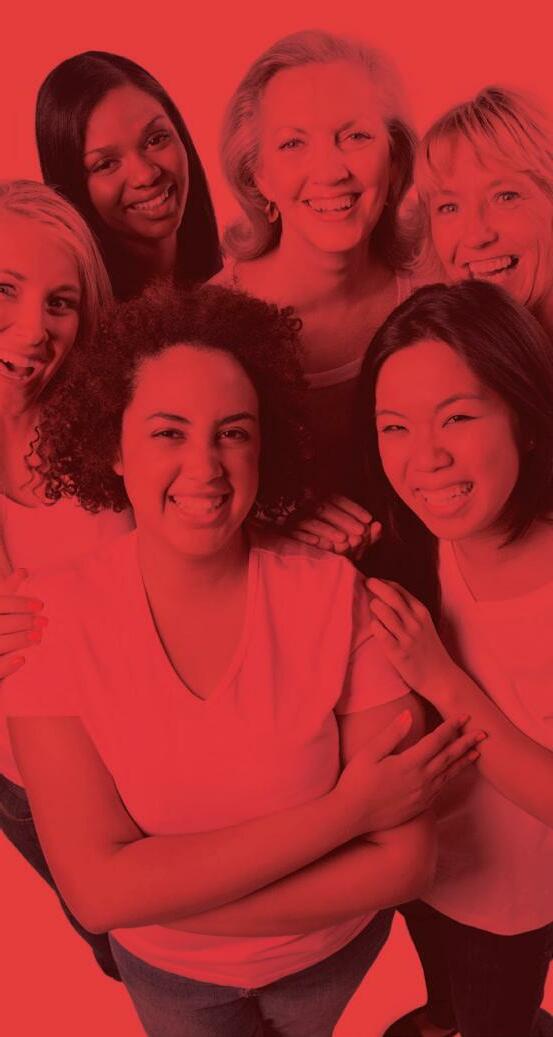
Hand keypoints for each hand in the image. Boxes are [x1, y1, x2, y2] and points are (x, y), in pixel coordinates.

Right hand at [0, 569, 46, 679]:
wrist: (1, 662)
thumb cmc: (1, 625)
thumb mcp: (1, 607)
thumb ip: (7, 590)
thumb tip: (23, 571)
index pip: (1, 603)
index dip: (19, 604)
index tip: (40, 605)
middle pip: (0, 624)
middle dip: (23, 622)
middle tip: (45, 622)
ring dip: (18, 640)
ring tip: (38, 637)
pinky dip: (6, 665)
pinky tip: (22, 660)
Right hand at [288, 496, 381, 557]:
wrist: (311, 564)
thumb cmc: (338, 551)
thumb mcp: (355, 545)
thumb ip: (369, 536)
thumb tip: (379, 526)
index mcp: (322, 502)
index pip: (338, 499)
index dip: (354, 508)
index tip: (368, 519)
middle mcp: (307, 506)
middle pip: (326, 507)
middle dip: (344, 520)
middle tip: (359, 533)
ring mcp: (295, 518)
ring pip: (311, 519)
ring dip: (327, 529)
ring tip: (343, 540)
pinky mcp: (285, 532)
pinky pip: (294, 532)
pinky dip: (306, 537)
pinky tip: (317, 544)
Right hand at [335, 710, 484, 833]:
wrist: (352, 816)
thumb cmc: (357, 782)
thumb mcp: (369, 753)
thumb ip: (391, 734)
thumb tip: (409, 714)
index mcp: (410, 764)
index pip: (437, 740)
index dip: (451, 727)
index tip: (464, 716)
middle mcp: (422, 780)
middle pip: (449, 757)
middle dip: (466, 742)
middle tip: (484, 732)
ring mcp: (423, 794)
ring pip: (450, 773)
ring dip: (465, 760)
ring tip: (478, 751)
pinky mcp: (421, 805)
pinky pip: (443, 787)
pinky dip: (453, 776)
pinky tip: (456, 772)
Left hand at [366, 577, 453, 693]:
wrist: (440, 677)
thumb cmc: (428, 649)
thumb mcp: (424, 624)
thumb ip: (408, 610)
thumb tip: (385, 595)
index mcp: (421, 612)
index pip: (398, 589)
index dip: (383, 582)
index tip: (372, 581)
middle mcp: (415, 622)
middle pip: (390, 596)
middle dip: (375, 586)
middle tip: (365, 583)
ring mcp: (407, 637)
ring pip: (384, 612)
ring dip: (373, 606)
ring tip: (370, 607)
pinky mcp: (399, 653)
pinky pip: (381, 633)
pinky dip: (374, 626)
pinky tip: (374, 627)